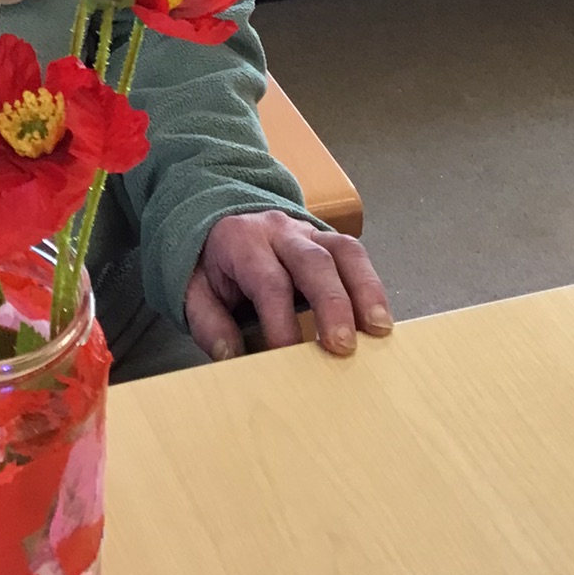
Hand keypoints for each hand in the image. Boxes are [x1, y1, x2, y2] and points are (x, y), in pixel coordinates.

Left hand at [186, 210, 392, 359]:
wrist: (220, 218)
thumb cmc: (213, 263)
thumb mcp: (194, 288)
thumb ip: (209, 322)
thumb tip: (230, 356)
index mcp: (243, 242)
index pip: (268, 281)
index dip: (280, 320)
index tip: (288, 356)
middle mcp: (280, 231)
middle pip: (314, 262)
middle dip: (332, 304)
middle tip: (343, 346)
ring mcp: (309, 232)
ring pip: (345, 252)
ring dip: (365, 291)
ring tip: (379, 330)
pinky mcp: (329, 240)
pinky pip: (356, 256)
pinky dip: (371, 286)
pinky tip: (379, 319)